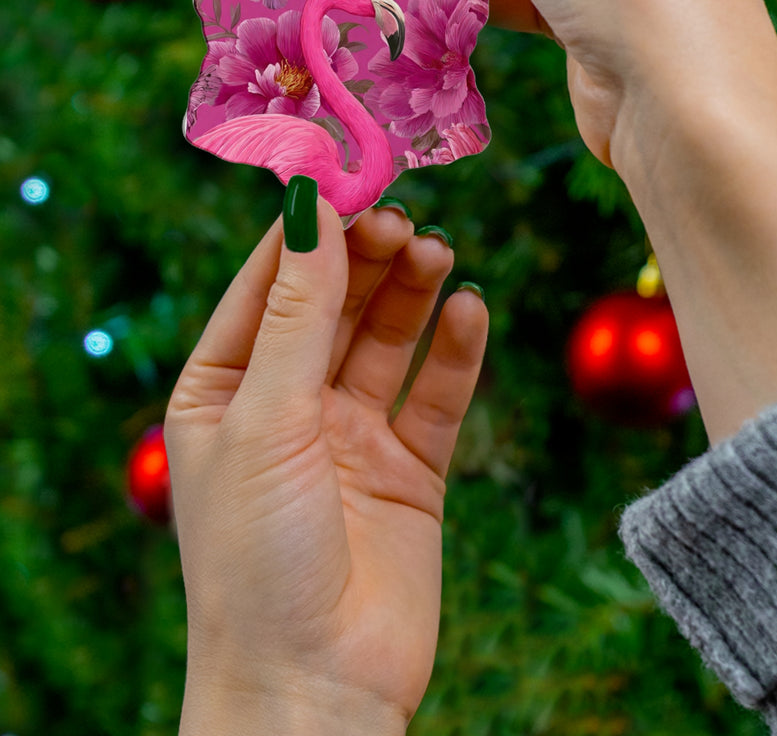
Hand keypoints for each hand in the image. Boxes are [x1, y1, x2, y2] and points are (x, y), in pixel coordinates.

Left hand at [165, 197, 486, 734]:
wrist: (316, 689)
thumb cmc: (257, 559)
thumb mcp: (266, 419)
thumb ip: (297, 313)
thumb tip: (309, 207)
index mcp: (224, 390)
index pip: (268, 284)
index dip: (307, 229)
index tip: (348, 174)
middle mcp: (288, 406)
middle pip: (335, 304)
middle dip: (367, 257)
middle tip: (404, 218)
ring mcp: (352, 436)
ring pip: (388, 339)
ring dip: (413, 292)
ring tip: (439, 251)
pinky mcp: (410, 469)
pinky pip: (437, 394)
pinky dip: (456, 351)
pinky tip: (470, 309)